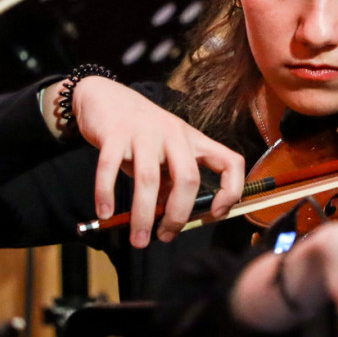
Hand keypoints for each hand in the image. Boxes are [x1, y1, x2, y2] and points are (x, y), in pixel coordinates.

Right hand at [59, 76, 245, 247]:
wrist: (105, 96)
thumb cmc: (139, 133)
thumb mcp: (163, 153)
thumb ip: (169, 181)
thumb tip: (170, 218)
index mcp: (193, 140)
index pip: (230, 161)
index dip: (232, 190)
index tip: (215, 214)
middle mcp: (173, 134)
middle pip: (188, 178)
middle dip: (178, 215)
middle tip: (164, 237)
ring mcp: (144, 132)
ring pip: (149, 179)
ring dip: (143, 216)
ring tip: (138, 240)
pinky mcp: (114, 133)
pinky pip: (110, 167)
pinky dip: (106, 193)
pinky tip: (105, 213)